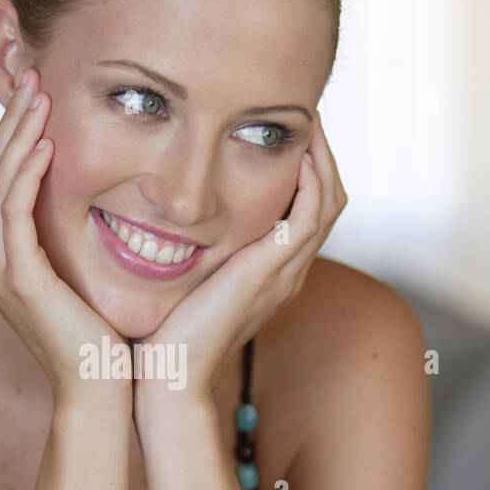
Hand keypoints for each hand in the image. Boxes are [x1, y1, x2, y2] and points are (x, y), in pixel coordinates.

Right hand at [0, 67, 131, 410]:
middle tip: (31, 75)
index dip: (13, 133)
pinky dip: (27, 173)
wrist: (100, 388)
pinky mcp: (18, 279)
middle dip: (11, 121)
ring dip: (18, 135)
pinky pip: (14, 212)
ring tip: (38, 94)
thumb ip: (69, 238)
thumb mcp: (79, 275)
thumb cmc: (100, 335)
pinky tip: (45, 143)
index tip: (37, 93)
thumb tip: (92, 200)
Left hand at [133, 110, 346, 413]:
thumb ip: (189, 252)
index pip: (306, 209)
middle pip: (328, 199)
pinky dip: (310, 181)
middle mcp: (287, 271)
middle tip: (304, 112)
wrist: (167, 376)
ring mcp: (285, 273)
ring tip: (307, 119)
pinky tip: (297, 153)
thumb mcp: (184, 282)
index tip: (279, 130)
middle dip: (321, 152)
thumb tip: (161, 218)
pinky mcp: (270, 272)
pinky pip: (308, 217)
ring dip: (322, 156)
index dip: (304, 167)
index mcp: (272, 273)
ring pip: (328, 202)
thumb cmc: (164, 335)